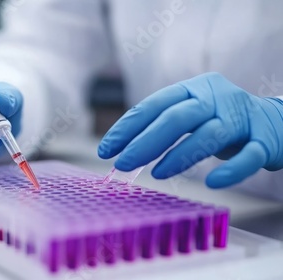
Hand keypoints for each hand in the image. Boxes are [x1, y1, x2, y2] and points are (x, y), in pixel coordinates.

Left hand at [98, 72, 282, 187]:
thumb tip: (123, 150)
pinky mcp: (266, 140)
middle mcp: (216, 98)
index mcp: (193, 89)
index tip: (106, 149)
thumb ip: (163, 127)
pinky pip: (249, 156)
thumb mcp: (191, 115)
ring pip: (208, 135)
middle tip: (122, 163)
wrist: (278, 121)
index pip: (154, 105)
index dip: (127, 127)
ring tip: (156, 173)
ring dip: (178, 155)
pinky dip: (230, 170)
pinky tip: (211, 182)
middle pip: (177, 117)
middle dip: (145, 141)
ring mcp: (242, 117)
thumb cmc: (222, 120)